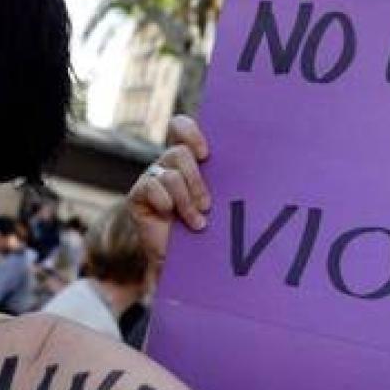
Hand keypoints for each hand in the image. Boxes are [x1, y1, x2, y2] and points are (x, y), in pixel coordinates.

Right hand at [127, 115, 211, 271]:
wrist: (184, 262)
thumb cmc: (207, 231)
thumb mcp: (219, 202)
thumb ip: (224, 182)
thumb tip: (252, 167)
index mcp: (187, 159)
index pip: (180, 127)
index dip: (190, 132)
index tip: (205, 154)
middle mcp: (167, 164)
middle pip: (179, 153)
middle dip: (196, 181)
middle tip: (207, 205)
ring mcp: (151, 179)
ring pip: (170, 175)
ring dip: (186, 201)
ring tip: (197, 222)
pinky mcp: (137, 196)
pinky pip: (151, 187)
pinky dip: (165, 203)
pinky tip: (169, 216)